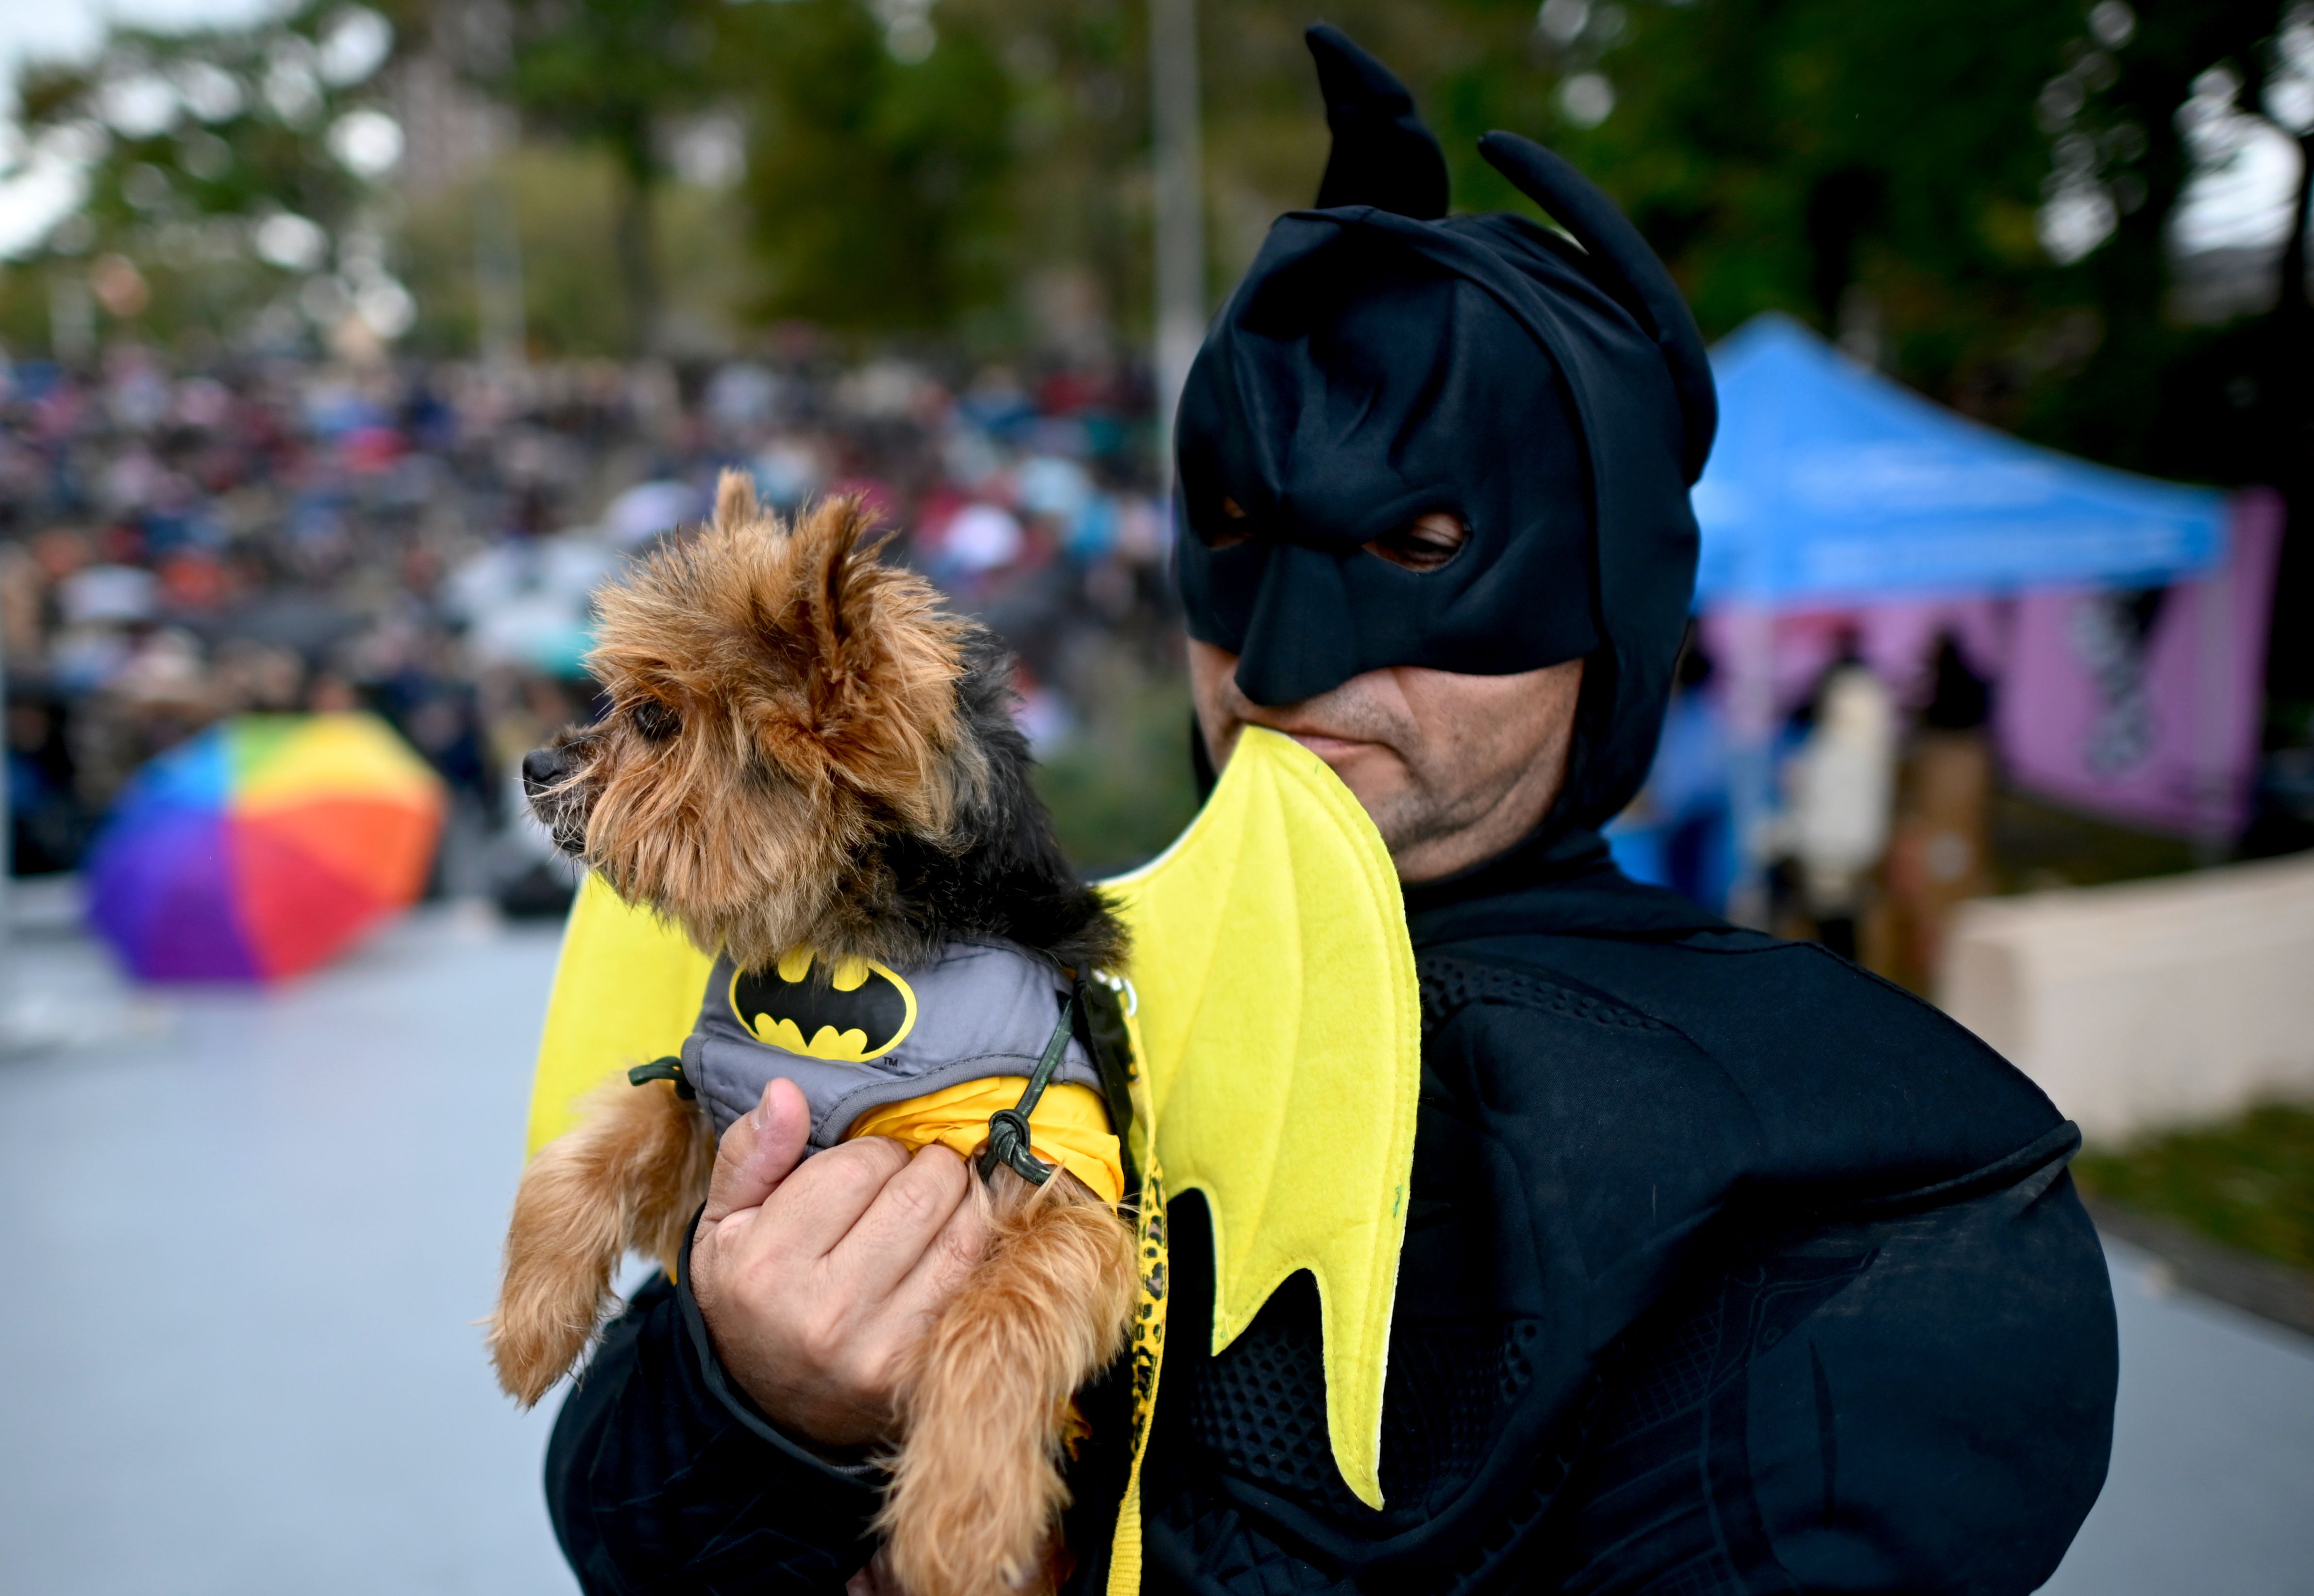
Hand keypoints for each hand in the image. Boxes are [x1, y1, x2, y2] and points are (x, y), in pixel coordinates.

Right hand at [689, 1077, 987, 1449]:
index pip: (860, 1166)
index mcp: (765, 1265)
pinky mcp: (920, 1373)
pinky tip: (953, 1244)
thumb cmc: (749, 1294)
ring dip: (962, 1204)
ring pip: (961, 1236)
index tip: (869, 1166)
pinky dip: (976, 1252)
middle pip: (920, 1195)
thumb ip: (751, 1153)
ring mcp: (878, 1350)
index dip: (876, 1152)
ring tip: (937, 1206)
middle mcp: (823, 1314)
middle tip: (914, 1177)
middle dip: (927, 1169)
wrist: (764, 1403)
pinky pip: (976, 1285)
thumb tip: (785, 1092)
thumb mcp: (724, 1223)